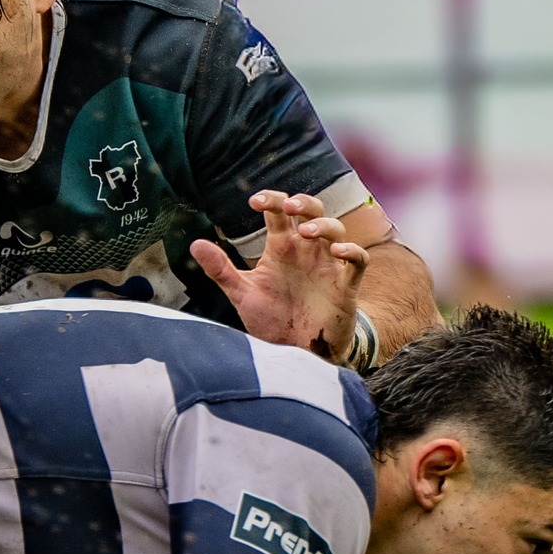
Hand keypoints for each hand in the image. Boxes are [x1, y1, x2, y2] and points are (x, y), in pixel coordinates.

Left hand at [191, 190, 367, 360]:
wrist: (297, 353)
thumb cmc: (273, 318)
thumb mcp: (243, 294)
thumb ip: (221, 270)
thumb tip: (194, 244)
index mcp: (282, 248)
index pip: (280, 213)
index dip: (271, 200)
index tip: (254, 201)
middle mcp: (306, 251)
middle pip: (312, 211)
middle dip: (302, 202)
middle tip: (287, 205)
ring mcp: (328, 266)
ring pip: (336, 231)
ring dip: (323, 225)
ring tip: (304, 232)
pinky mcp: (346, 286)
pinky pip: (358, 262)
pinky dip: (353, 252)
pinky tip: (339, 251)